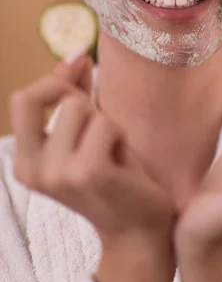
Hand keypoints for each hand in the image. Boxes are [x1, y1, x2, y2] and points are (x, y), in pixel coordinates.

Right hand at [8, 51, 177, 247]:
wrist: (138, 228)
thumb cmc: (114, 176)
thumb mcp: (86, 133)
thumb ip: (74, 94)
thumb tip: (74, 53)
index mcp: (24, 162)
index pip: (24, 97)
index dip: (54, 79)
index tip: (81, 69)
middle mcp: (33, 170)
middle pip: (55, 95)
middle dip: (84, 102)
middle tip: (101, 131)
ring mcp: (58, 173)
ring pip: (82, 107)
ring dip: (106, 124)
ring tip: (112, 152)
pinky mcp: (87, 173)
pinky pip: (106, 124)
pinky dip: (120, 137)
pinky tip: (123, 163)